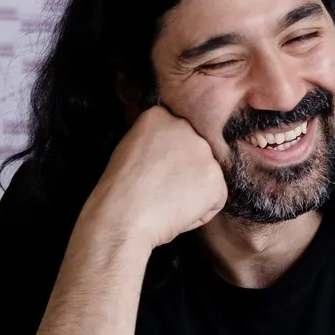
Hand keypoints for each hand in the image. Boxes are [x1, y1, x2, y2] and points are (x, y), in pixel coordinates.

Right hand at [87, 105, 225, 249]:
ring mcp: (203, 152)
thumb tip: (172, 152)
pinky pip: (216, 198)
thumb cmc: (118, 192)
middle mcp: (185, 127)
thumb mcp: (130, 149)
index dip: (169, 156)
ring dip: (195, 189)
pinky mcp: (216, 179)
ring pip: (208, 174)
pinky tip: (179, 213)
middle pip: (195, 150)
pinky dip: (202, 211)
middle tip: (163, 188)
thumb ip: (155, 141)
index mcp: (159, 115)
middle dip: (185, 169)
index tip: (154, 170)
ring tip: (168, 202)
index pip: (177, 133)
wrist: (123, 218)